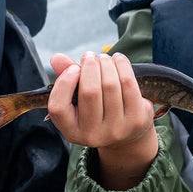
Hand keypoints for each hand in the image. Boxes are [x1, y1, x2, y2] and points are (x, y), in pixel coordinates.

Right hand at [48, 52, 157, 189]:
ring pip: (110, 85)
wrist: (127, 135)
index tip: (73, 68)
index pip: (58, 107)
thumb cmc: (96, 111)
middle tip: (90, 56)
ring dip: (106, 63)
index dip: (64, 82)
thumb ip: (65, 79)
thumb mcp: (77, 101)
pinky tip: (118, 60)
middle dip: (90, 66)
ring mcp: (116, 129)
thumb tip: (56, 58)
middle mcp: (93, 135)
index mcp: (72, 131)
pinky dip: (122, 66)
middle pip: (89, 91)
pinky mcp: (136, 120)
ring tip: (104, 58)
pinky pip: (128, 84)